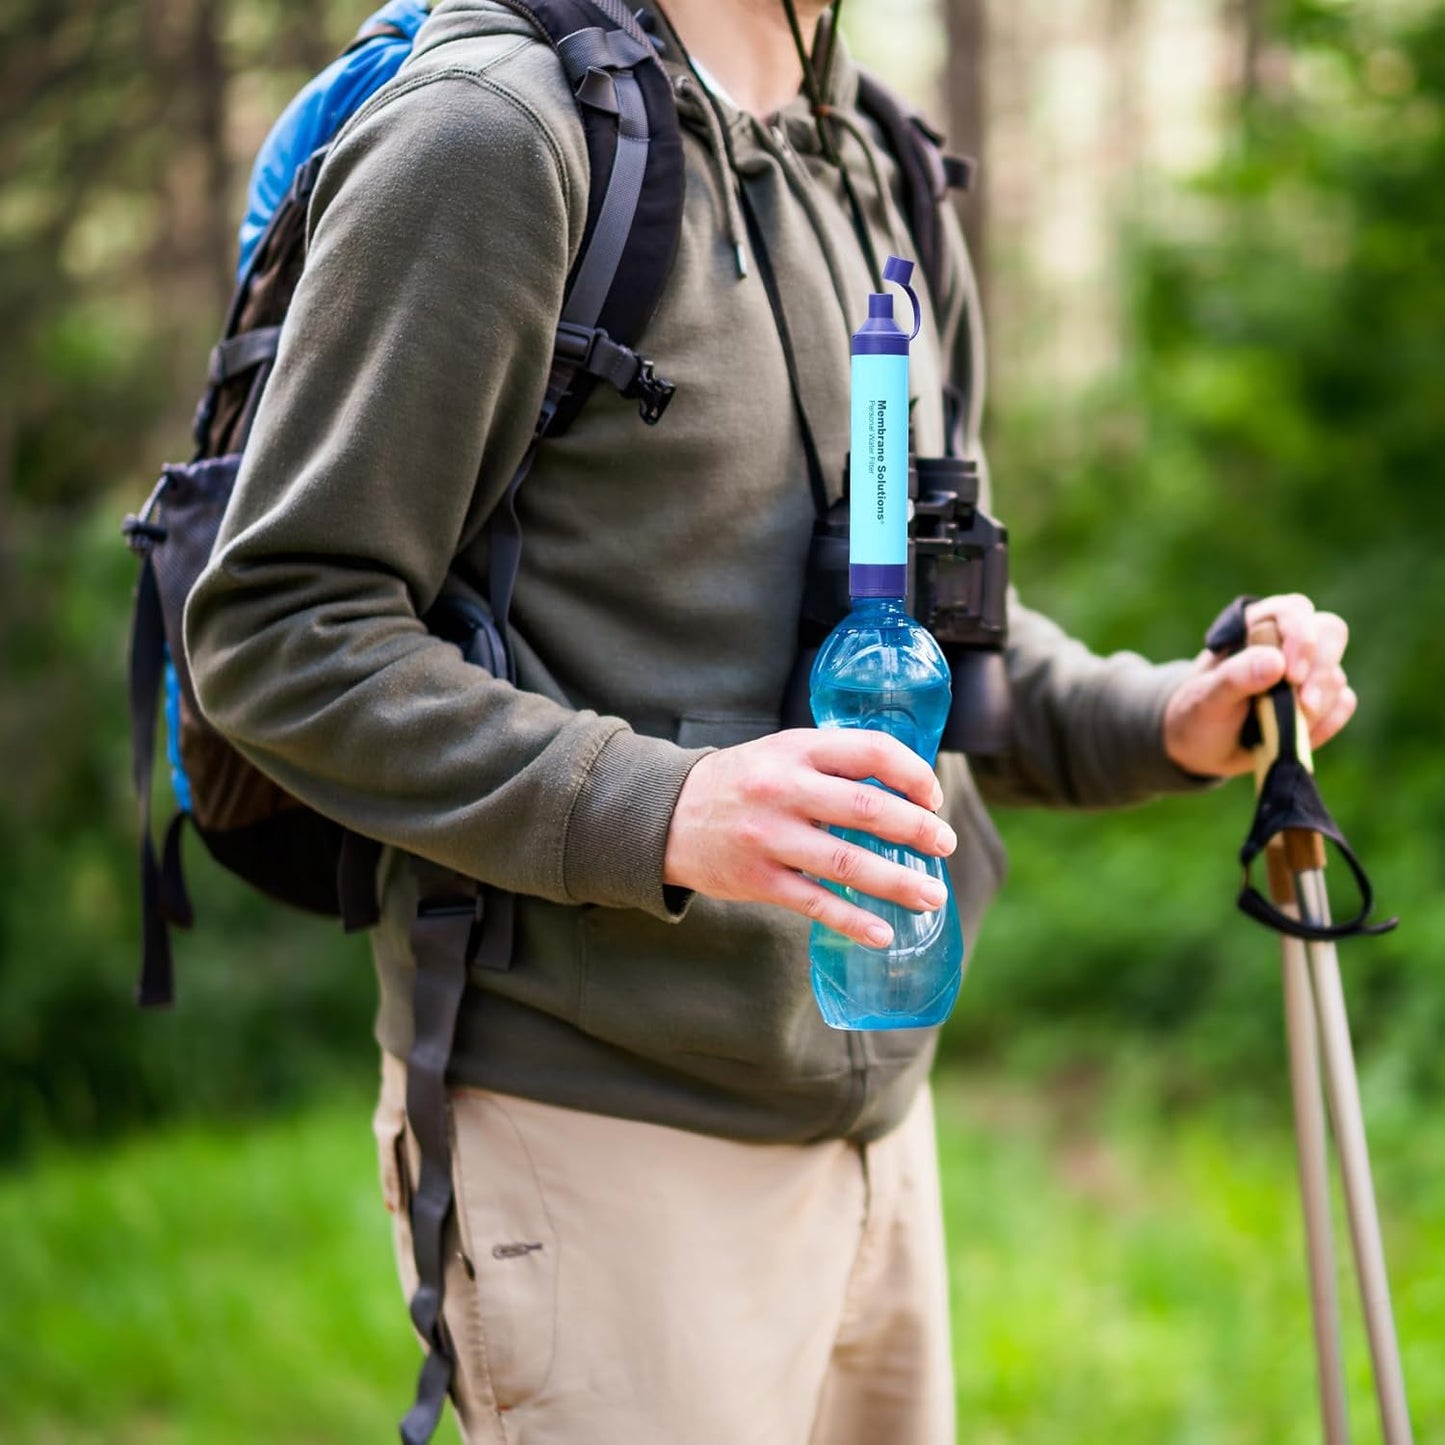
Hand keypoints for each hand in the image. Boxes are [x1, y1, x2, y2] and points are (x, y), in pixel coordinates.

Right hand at [663, 729, 956, 947]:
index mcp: (797, 749)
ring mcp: (769, 836)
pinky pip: (815, 902)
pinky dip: (853, 921)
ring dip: (897, 882)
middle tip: (945, 846)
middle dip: (917, 830)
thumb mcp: (782, 752)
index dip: (912, 773)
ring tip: (932, 896)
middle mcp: (784, 788)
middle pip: (867, 808)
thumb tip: (907, 788)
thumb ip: (834, 763)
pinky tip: (883, 933)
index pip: (870, 750)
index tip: (933, 798)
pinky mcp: (757, 879)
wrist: (666, 815)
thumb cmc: (742, 783)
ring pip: (847, 861)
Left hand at [1163, 593, 1355, 778]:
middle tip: (1303, 705)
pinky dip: (1326, 723)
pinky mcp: (1322, 699)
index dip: (1301, 638)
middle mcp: (1288, 641)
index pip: (1294, 610)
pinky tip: (1297, 735)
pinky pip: (1343, 704)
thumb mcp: (1206, 698)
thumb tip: (1276, 662)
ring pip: (1336, 675)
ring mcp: (1309, 670)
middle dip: (1320, 671)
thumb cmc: (1199, 713)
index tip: (1292, 675)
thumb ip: (1235, 677)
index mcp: (1256, 625)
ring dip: (1317, 705)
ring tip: (1280, 727)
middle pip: (1330, 632)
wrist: (1202, 748)